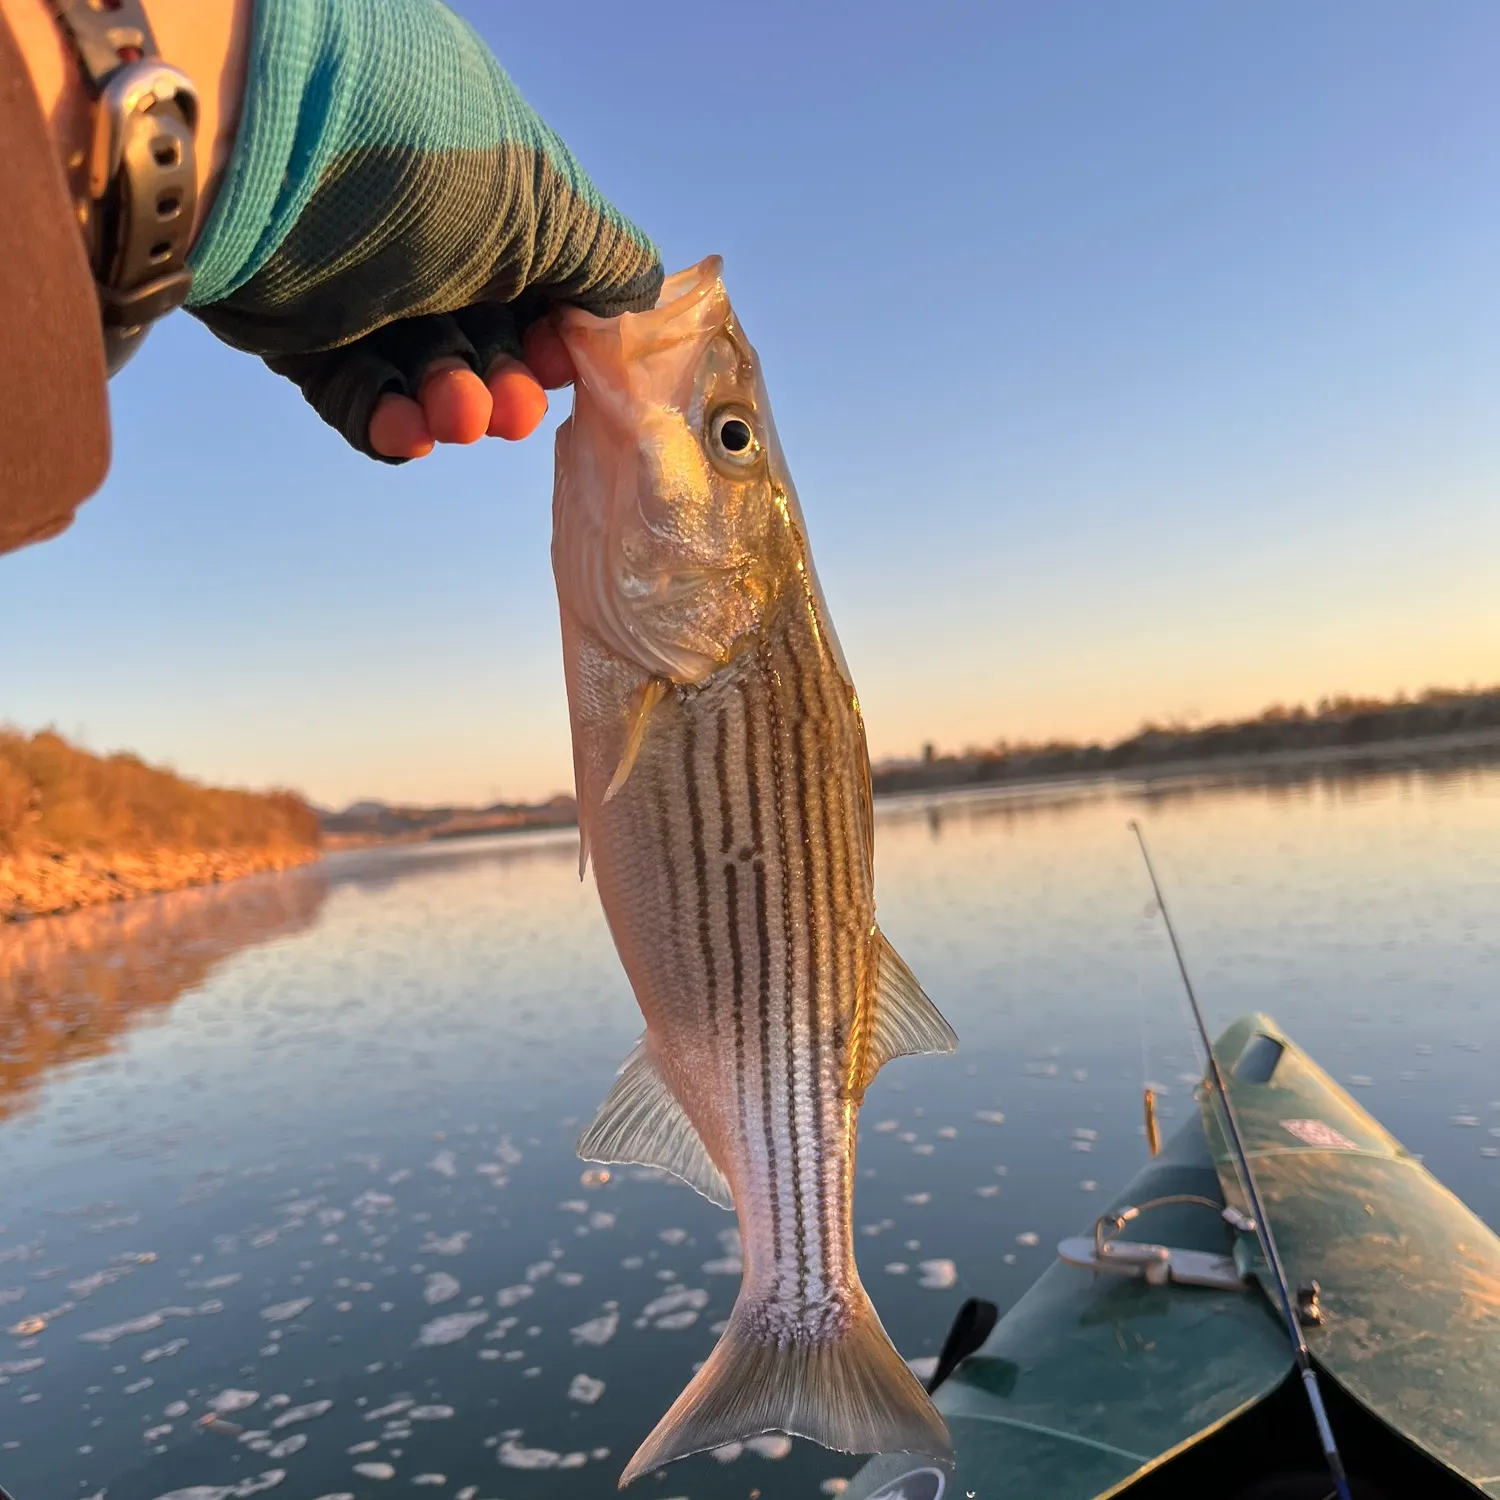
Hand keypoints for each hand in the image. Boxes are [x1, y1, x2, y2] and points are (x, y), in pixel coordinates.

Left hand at [184, 0, 660, 462]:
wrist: (252, 150)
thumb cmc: (414, 154)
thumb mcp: (540, 198)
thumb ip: (603, 256)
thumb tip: (643, 292)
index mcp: (493, 188)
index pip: (546, 279)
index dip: (562, 333)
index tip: (565, 360)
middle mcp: (431, 232)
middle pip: (489, 335)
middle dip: (508, 381)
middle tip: (508, 409)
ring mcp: (362, 281)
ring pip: (425, 372)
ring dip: (452, 403)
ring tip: (456, 416)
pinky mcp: (301, 327)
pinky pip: (355, 392)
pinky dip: (387, 421)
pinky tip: (407, 431)